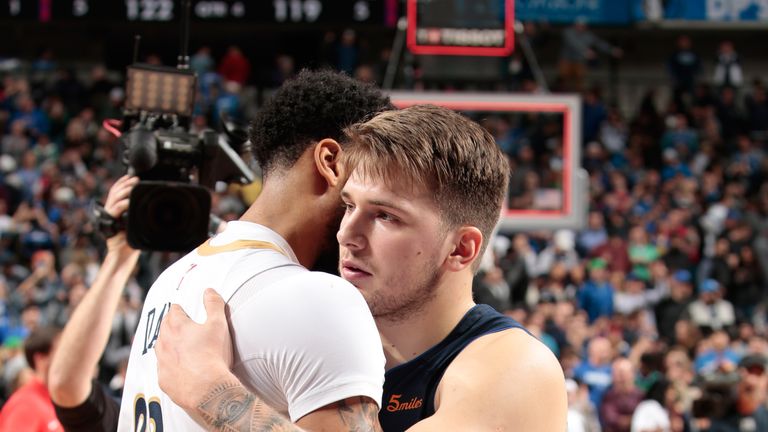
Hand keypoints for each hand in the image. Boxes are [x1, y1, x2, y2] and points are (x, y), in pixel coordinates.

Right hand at [103, 175, 138, 252]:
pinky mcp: (110, 227)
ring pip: (113, 200)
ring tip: (133, 185)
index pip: (115, 193)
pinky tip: (129, 201)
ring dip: (124, 191)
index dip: (122, 183)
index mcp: (115, 212)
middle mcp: (109, 214)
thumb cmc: (131, 245)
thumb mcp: (137, 226)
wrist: (123, 259)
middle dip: (124, 184)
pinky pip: (115, 212)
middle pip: (114, 194)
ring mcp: (109, 220)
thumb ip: (138, 216)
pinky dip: (123, 205)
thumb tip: (150, 206)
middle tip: (135, 178)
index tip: (131, 175)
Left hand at [156, 289, 233, 410]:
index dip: (180, 309)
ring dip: (167, 345)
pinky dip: (169, 366)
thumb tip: (209, 291)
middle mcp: (164, 342)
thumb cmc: (213, 355)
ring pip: (160, 348)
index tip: (183, 310)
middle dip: (170, 325)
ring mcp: (162, 362)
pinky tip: (179, 369)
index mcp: (177, 326)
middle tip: (179, 325)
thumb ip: (214, 304)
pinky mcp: (163, 380)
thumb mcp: (219, 324)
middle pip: (163, 328)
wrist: (207, 389)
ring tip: (178, 346)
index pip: (174, 310)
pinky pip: (163, 369)